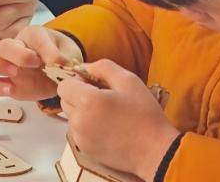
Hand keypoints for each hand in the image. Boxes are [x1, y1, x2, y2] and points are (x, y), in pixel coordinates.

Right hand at [0, 25, 83, 99]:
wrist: (61, 72)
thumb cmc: (60, 55)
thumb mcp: (67, 52)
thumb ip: (62, 56)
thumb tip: (59, 63)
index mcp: (32, 35)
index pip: (33, 36)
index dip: (43, 49)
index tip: (54, 61)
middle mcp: (16, 48)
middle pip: (3, 45)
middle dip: (15, 55)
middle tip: (31, 64)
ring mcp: (9, 66)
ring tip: (14, 74)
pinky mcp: (9, 84)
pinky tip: (10, 90)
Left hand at [57, 59, 180, 180]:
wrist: (155, 152)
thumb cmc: (144, 114)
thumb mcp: (128, 80)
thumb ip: (102, 67)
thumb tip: (83, 67)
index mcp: (87, 101)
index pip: (64, 84)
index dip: (78, 81)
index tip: (94, 85)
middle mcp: (79, 120)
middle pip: (64, 100)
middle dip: (78, 96)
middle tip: (102, 98)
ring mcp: (80, 137)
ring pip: (71, 116)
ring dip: (82, 111)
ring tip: (106, 114)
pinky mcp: (85, 149)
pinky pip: (78, 131)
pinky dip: (87, 126)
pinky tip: (107, 127)